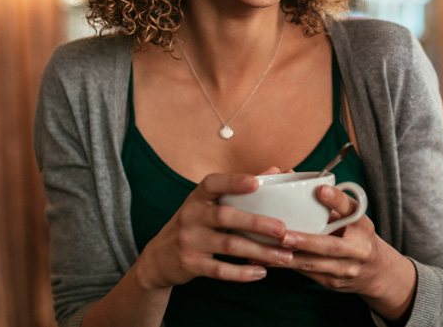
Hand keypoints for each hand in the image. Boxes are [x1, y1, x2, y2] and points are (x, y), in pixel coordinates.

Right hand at [135, 172, 294, 289]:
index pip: (213, 183)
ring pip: (228, 246)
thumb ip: (240, 188)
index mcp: (198, 197)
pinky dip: (242, 272)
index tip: (257, 183)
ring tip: (284, 256)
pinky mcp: (190, 264)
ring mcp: (189, 240)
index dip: (234, 181)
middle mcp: (191, 216)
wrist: (159, 257)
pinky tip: (261, 272)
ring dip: (259, 252)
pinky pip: (219, 270)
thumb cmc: (194, 224)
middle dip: (257, 223)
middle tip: (283, 229)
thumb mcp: (208, 204)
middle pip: (226, 217)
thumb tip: (275, 171)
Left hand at [275, 184, 416, 320]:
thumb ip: (330, 200)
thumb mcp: (352, 215)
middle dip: (305, 241)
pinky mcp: (333, 282)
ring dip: (291, 257)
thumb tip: (293, 175)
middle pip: (330, 246)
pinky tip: (271, 260)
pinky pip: (308, 273)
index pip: (350, 209)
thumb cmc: (356, 234)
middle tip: (283, 235)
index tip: (321, 189)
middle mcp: (358, 248)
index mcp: (362, 224)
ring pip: (315, 264)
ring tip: (269, 250)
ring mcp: (346, 269)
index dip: (336, 200)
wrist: (376, 271)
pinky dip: (288, 266)